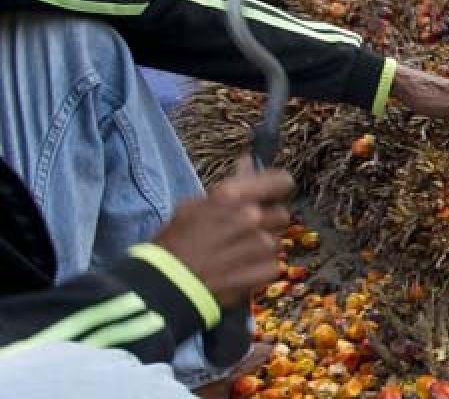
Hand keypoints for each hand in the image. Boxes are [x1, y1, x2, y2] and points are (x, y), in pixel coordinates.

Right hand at [153, 158, 293, 306]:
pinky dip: (260, 269)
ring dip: (261, 247)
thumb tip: (248, 161)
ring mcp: (261, 245)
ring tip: (236, 256)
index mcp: (233, 196)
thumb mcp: (194, 206)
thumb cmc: (173, 243)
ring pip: (276, 241)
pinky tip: (239, 272)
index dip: (278, 188)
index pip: (281, 182)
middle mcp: (252, 217)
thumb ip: (230, 185)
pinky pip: (273, 264)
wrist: (167, 288)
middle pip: (281, 214)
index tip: (271, 196)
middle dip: (267, 222)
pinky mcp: (265, 271)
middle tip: (244, 233)